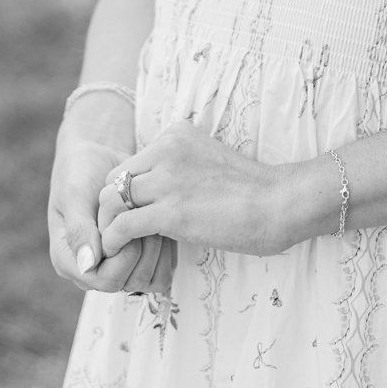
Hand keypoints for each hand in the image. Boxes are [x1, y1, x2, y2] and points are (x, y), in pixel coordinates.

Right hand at [48, 130, 176, 296]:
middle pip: (129, 282)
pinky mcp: (136, 253)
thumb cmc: (79, 169)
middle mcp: (93, 268)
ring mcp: (115, 262)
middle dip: (144, 251)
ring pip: (147, 279)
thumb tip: (87, 266)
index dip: (123, 257)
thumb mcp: (74, 193)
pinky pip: (159, 268)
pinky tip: (165, 222)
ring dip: (158, 250)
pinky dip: (167, 250)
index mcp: (70, 260)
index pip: (105, 280)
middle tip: (148, 217)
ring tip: (157, 218)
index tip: (130, 223)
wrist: (97, 152)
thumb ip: (78, 229)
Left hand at [99, 120, 288, 260]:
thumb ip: (181, 168)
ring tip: (118, 245)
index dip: (128, 193)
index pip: (131, 164)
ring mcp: (167, 179)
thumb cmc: (251, 190)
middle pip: (114, 179)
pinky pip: (121, 225)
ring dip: (108, 226)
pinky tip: (121, 252)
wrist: (278, 202)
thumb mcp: (208, 161)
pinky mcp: (169, 212)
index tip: (135, 215)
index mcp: (176, 134)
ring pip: (110, 200)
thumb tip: (160, 195)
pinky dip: (114, 241)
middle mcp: (166, 149)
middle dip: (112, 208)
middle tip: (120, 233)